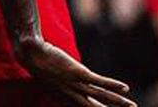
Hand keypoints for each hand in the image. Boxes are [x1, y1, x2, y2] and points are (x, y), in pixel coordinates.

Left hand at [17, 36, 135, 106]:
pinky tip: (125, 88)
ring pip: (102, 96)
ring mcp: (76, 85)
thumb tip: (71, 82)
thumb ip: (61, 85)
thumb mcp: (50, 80)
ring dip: (119, 103)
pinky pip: (99, 81)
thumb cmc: (39, 66)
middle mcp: (73, 95)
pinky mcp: (78, 73)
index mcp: (66, 99)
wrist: (32, 55)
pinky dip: (113, 85)